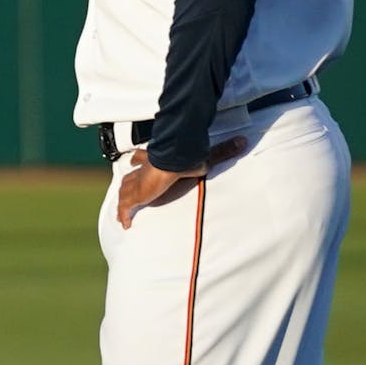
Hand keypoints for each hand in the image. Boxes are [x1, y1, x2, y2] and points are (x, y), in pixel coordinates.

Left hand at [115, 136, 246, 229]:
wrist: (172, 161)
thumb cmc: (186, 158)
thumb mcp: (206, 157)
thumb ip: (223, 151)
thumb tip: (242, 141)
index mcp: (154, 160)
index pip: (143, 158)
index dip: (139, 160)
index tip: (134, 161)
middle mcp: (142, 171)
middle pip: (130, 176)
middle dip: (128, 182)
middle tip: (126, 188)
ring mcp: (137, 183)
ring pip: (125, 191)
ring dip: (124, 200)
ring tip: (123, 209)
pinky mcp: (135, 195)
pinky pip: (125, 207)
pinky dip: (124, 215)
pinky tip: (124, 224)